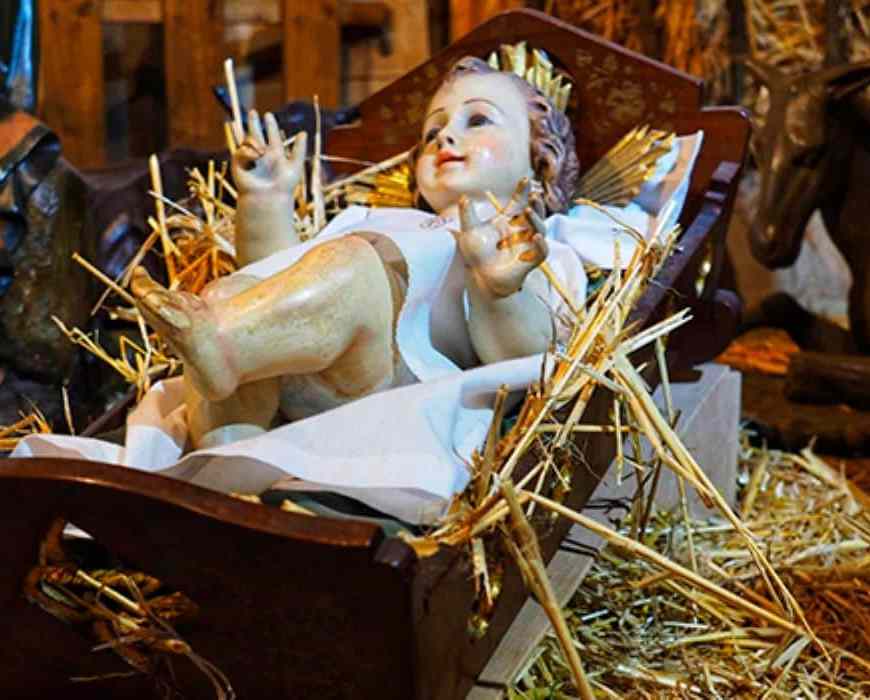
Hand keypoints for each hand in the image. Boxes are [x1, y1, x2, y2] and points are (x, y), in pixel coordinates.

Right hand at [231, 110, 305, 197]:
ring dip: (255, 141)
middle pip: (256, 134)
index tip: (268, 115)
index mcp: (275, 153)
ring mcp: (250, 158)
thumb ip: (299, 149)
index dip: (271, 125)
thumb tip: (303, 133)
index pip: (272, 135)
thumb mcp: (295, 165)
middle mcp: (262, 154)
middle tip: (253, 112)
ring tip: (262, 152)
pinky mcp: (239, 163)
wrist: (268, 197)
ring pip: (248, 140)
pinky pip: (241, 150)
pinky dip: (248, 151)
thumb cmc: (284, 185)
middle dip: (254, 123)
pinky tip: (256, 157)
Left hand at [453, 178, 548, 297]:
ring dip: (536, 219)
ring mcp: (527, 245)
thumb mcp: (469, 232)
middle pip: (534, 213)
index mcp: (509, 221)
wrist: (479, 276)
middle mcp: (521, 231)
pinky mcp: (530, 261)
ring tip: (528, 211)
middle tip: (532, 195)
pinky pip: (542, 252)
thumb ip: (467, 214)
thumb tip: (463, 197)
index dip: (523, 191)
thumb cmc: (476, 254)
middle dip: (535, 204)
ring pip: (540, 229)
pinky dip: (541, 245)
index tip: (525, 180)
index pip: (519, 202)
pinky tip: (536, 237)